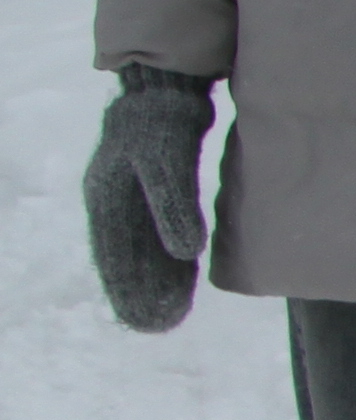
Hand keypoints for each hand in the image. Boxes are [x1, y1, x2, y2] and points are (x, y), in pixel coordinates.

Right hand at [83, 66, 214, 330]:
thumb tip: (186, 252)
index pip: (113, 256)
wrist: (165, 91)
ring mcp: (133, 199)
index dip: (126, 290)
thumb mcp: (163, 163)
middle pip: (125, 259)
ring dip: (154, 282)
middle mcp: (114, 204)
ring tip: (168, 315)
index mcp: (105, 200)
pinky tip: (181, 279)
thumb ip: (173, 206)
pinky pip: (158, 234)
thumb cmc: (159, 124)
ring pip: (142, 250)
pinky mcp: (156, 193)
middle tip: (156, 328)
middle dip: (138, 294)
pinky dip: (168, 259)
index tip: (141, 320)